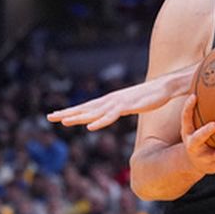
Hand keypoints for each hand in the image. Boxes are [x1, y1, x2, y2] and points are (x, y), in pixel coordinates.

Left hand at [47, 81, 178, 130]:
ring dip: (79, 117)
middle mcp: (110, 100)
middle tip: (50, 117)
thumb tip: (115, 112)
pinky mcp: (128, 106)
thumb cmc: (149, 96)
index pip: (86, 107)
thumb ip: (121, 108)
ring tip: (64, 122)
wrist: (165, 86)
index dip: (70, 111)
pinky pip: (111, 116)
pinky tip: (90, 127)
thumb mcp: (131, 103)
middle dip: (68, 113)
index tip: (55, 115)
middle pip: (86, 108)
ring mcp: (118, 103)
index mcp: (110, 101)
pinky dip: (100, 121)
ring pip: (95, 112)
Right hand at [180, 95, 214, 174]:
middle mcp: (195, 146)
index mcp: (189, 133)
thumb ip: (202, 106)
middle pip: (198, 139)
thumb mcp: (195, 122)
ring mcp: (206, 158)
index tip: (194, 96)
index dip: (188, 108)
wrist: (195, 162)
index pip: (185, 119)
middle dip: (205, 132)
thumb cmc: (199, 134)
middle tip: (214, 125)